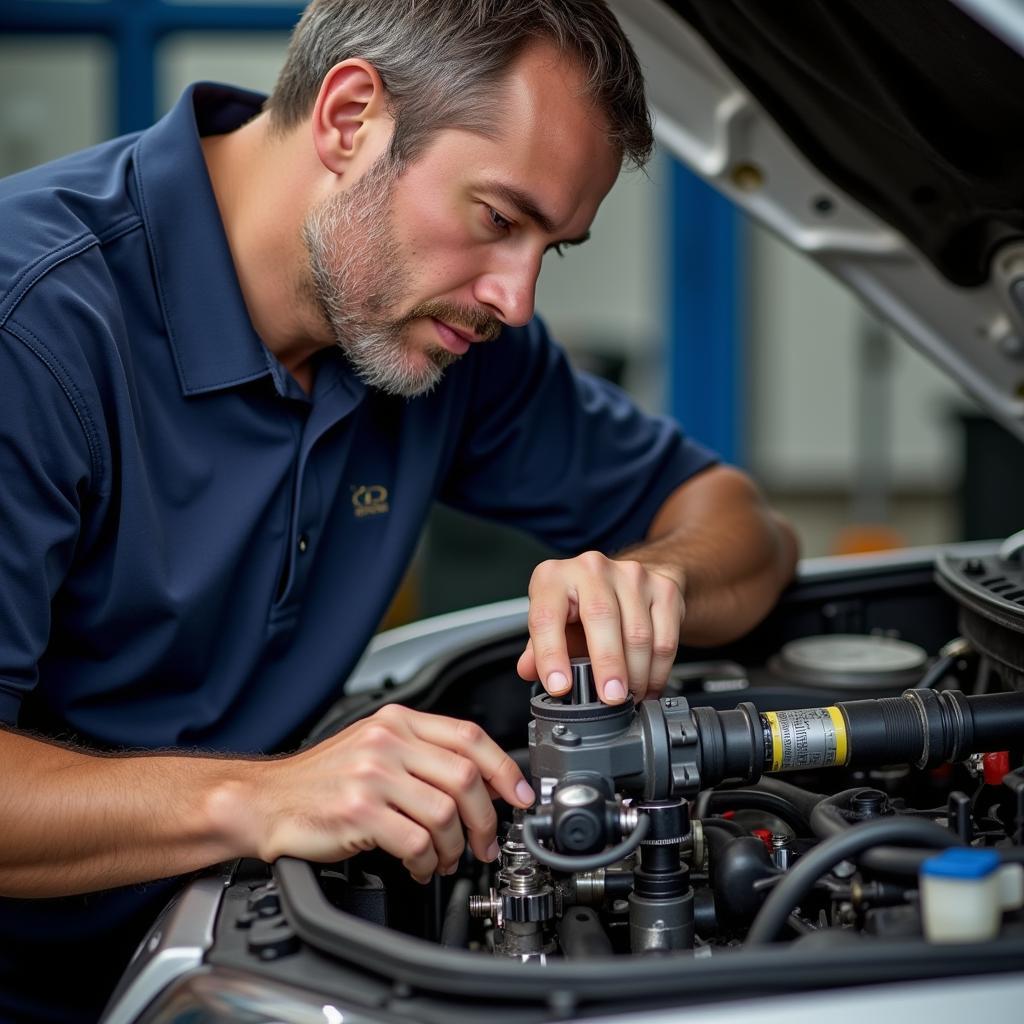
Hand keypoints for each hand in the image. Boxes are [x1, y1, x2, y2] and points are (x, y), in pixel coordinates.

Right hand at [250, 704, 534, 882]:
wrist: (264, 801)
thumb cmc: (321, 780)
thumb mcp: (373, 746)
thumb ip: (421, 753)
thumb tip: (479, 780)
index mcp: (397, 721)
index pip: (469, 736)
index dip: (503, 768)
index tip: (520, 795)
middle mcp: (387, 741)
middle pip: (465, 777)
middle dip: (485, 818)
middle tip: (484, 843)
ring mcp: (372, 775)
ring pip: (445, 812)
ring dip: (454, 847)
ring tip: (445, 859)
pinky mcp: (359, 812)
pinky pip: (416, 841)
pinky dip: (426, 861)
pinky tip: (418, 866)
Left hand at [517, 552, 683, 703]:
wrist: (625, 580)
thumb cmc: (582, 603)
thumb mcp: (553, 621)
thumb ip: (537, 648)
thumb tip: (528, 670)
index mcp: (554, 577)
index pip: (547, 616)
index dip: (551, 655)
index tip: (560, 686)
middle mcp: (591, 569)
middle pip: (601, 617)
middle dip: (606, 665)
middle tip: (608, 698)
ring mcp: (631, 575)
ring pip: (638, 633)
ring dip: (635, 675)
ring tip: (627, 696)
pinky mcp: (662, 589)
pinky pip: (664, 639)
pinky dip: (657, 672)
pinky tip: (647, 686)